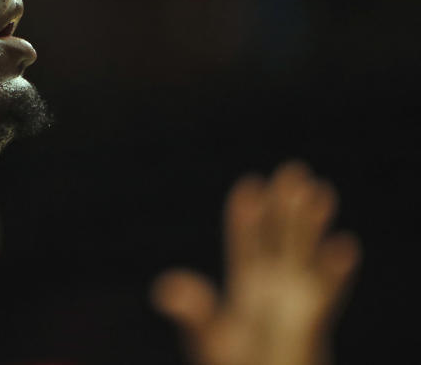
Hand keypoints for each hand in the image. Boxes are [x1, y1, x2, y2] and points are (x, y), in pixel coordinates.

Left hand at [152, 161, 360, 364]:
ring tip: (320, 190)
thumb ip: (192, 312)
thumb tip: (164, 289)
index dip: (247, 215)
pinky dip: (336, 269)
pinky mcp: (314, 323)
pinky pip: (328, 292)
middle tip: (293, 169)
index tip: (249, 184)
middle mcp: (273, 290)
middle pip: (279, 238)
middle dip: (285, 205)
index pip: (245, 243)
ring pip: (304, 254)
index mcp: (246, 289)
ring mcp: (296, 303)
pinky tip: (344, 244)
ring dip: (312, 224)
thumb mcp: (209, 339)